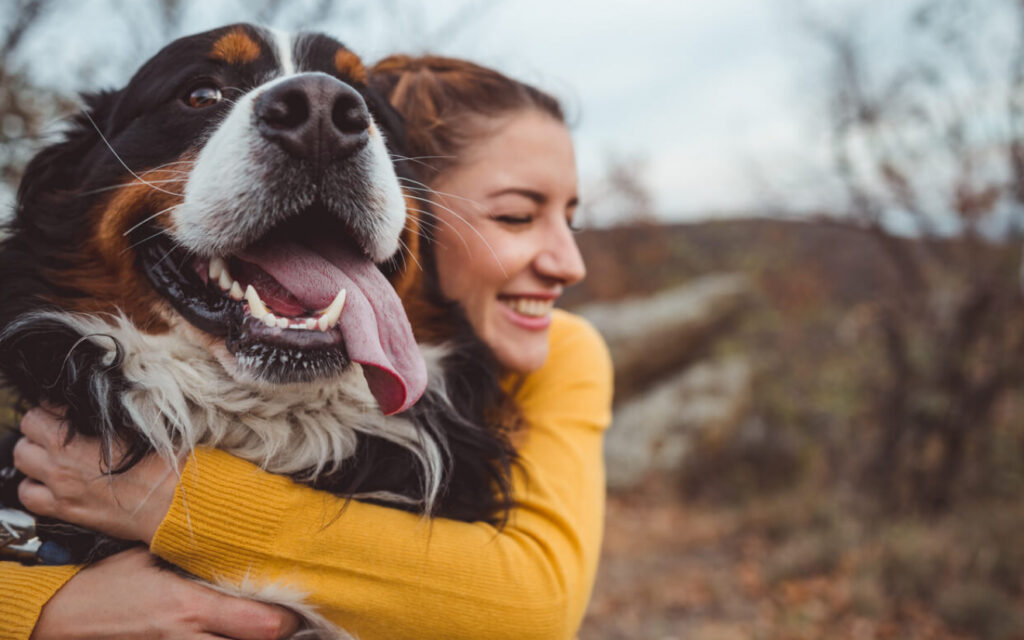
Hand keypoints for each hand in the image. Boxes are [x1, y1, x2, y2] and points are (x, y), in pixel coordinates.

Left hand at [13, 406, 176, 543]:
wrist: (172, 502)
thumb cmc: (163, 462)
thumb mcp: (141, 424)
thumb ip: (109, 413)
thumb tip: (98, 401)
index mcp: (76, 438)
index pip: (43, 409)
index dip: (56, 406)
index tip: (69, 409)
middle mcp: (61, 461)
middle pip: (27, 430)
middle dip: (40, 425)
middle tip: (59, 428)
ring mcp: (60, 487)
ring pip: (22, 460)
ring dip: (34, 453)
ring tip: (52, 453)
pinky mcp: (65, 510)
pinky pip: (28, 496)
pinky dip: (34, 486)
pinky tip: (50, 481)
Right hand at [32, 547, 300, 639]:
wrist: (60, 618)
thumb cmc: (107, 584)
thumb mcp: (152, 559)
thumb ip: (194, 560)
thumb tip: (233, 545)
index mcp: (190, 607)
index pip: (262, 625)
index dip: (287, 619)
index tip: (296, 604)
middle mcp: (188, 638)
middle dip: (277, 634)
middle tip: (287, 620)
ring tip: (264, 627)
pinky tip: (232, 634)